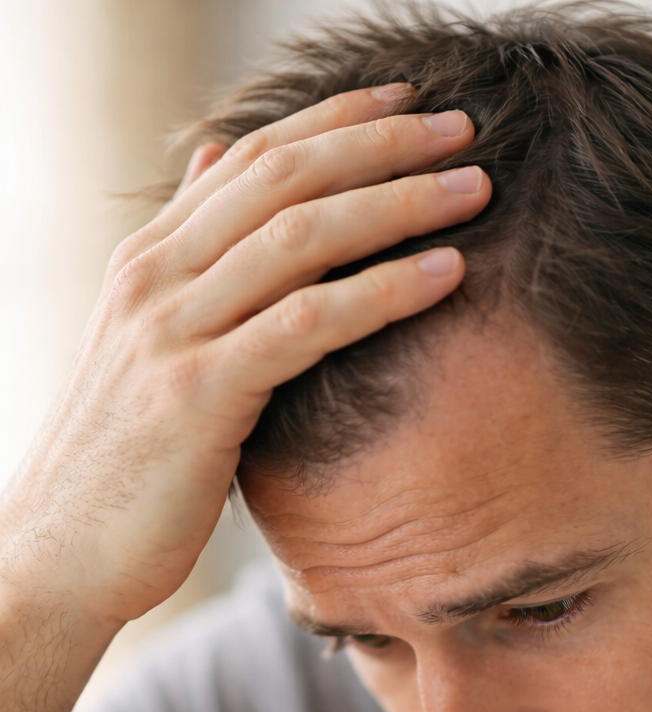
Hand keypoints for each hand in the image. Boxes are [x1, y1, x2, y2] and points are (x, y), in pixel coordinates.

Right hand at [0, 86, 490, 628]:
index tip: (410, 103)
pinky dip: (383, 292)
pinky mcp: (199, 393)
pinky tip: (447, 276)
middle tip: (465, 130)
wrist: (58, 551)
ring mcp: (173, 329)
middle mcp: (156, 275)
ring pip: (301, 237)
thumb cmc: (126, 456)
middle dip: (382, 144)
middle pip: (284, 178)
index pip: (252, 158)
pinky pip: (308, 324)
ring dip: (397, 204)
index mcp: (150, 259)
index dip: (335, 120)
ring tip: (475, 190)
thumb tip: (214, 165)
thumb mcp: (149, 341)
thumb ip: (190, 256)